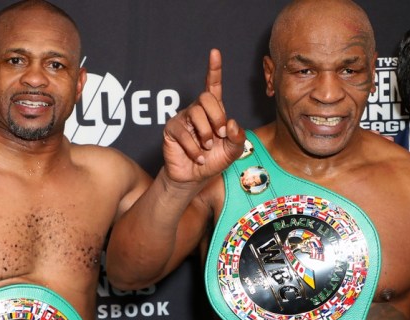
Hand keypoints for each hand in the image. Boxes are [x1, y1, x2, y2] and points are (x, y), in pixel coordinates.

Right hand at [162, 48, 244, 184]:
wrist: (194, 177)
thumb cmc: (213, 161)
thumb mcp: (233, 151)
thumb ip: (238, 137)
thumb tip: (230, 122)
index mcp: (213, 111)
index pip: (213, 86)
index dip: (214, 69)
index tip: (214, 52)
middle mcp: (197, 110)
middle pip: (206, 98)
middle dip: (217, 117)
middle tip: (220, 135)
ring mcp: (182, 119)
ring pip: (195, 113)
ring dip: (206, 134)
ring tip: (207, 148)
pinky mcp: (171, 130)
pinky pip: (184, 133)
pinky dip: (195, 149)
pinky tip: (198, 157)